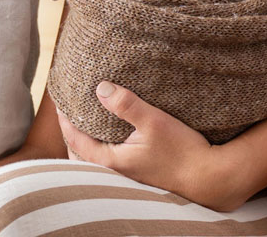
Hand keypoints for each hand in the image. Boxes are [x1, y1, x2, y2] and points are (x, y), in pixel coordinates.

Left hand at [57, 82, 241, 209]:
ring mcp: (127, 177)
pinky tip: (113, 136)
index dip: (65, 120)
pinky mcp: (139, 176)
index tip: (59, 102)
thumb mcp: (153, 121)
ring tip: (87, 121)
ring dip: (86, 143)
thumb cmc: (181, 150)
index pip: (76, 141)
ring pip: (95, 161)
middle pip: (80, 155)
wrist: (207, 178)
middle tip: (68, 111)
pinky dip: (101, 148)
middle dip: (71, 134)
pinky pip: (109, 162)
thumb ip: (126, 104)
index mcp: (111, 161)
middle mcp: (115, 173)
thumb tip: (100, 88)